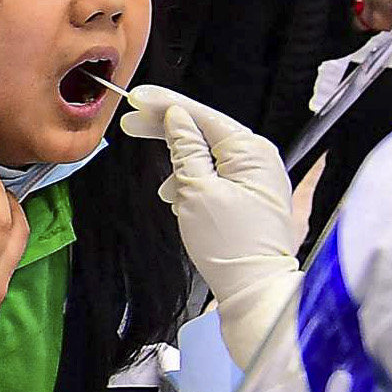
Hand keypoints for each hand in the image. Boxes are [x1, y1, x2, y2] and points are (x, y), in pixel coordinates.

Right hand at [121, 85, 302, 347]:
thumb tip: (176, 120)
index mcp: (251, 151)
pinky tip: (179, 202)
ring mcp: (256, 181)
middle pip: (205, 132)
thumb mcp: (196, 191)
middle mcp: (259, 160)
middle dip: (167, 130)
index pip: (202, 115)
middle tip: (131, 123)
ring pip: (207, 158)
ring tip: (167, 193)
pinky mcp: (250, 201)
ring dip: (180, 167)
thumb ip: (184, 149)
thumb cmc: (230, 246)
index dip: (165, 105)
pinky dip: (193, 185)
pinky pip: (215, 179)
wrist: (255, 292)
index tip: (135, 99)